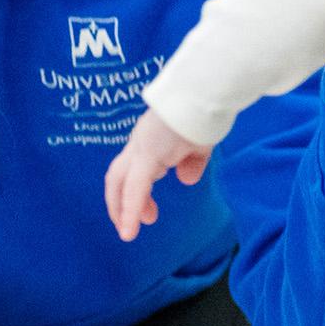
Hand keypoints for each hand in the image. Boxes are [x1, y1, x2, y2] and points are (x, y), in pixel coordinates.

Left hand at [104, 110, 210, 241]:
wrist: (207, 92)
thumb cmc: (206, 113)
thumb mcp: (200, 144)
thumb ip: (192, 161)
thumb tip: (186, 179)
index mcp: (150, 139)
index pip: (132, 168)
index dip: (133, 193)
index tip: (148, 213)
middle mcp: (140, 141)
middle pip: (117, 176)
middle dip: (118, 203)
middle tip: (129, 227)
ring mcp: (142, 145)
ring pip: (121, 182)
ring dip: (122, 209)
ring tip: (127, 233)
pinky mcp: (148, 152)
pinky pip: (135, 187)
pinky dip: (131, 209)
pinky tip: (131, 229)